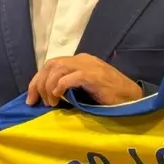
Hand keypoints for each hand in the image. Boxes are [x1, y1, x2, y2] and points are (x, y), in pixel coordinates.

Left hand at [26, 53, 141, 106]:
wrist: (132, 99)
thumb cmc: (110, 98)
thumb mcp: (86, 89)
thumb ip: (70, 87)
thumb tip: (48, 97)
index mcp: (80, 61)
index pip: (51, 65)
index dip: (36, 81)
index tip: (31, 100)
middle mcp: (83, 60)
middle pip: (50, 64)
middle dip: (38, 84)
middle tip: (36, 102)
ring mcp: (89, 66)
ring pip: (57, 68)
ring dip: (49, 87)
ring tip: (51, 103)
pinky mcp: (94, 76)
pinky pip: (70, 77)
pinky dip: (60, 86)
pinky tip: (59, 97)